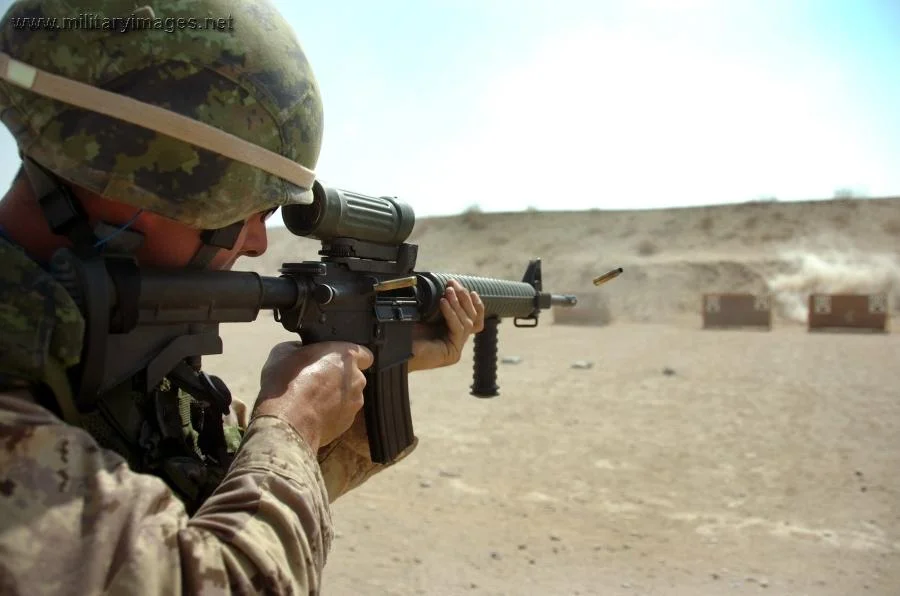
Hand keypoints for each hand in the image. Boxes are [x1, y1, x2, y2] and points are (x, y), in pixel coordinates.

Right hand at [252, 341, 373, 451]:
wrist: (286, 422)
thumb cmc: (286, 385)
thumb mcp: (283, 352)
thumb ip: (301, 348)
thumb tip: (300, 350)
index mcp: (345, 356)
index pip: (364, 354)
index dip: (352, 358)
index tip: (338, 362)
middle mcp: (356, 379)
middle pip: (354, 376)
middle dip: (339, 378)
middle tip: (317, 380)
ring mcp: (354, 402)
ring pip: (349, 396)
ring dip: (336, 396)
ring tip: (312, 400)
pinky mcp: (348, 422)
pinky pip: (342, 413)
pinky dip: (331, 413)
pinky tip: (312, 414)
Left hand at [408, 279, 485, 371]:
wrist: (394, 352)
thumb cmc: (406, 334)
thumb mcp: (425, 315)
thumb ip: (437, 306)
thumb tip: (448, 287)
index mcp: (452, 333)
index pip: (473, 319)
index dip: (474, 304)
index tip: (471, 289)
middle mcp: (456, 342)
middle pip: (472, 318)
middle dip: (463, 298)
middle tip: (453, 284)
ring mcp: (455, 348)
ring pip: (467, 323)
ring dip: (458, 304)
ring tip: (448, 291)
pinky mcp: (452, 352)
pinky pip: (458, 329)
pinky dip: (451, 314)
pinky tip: (443, 303)